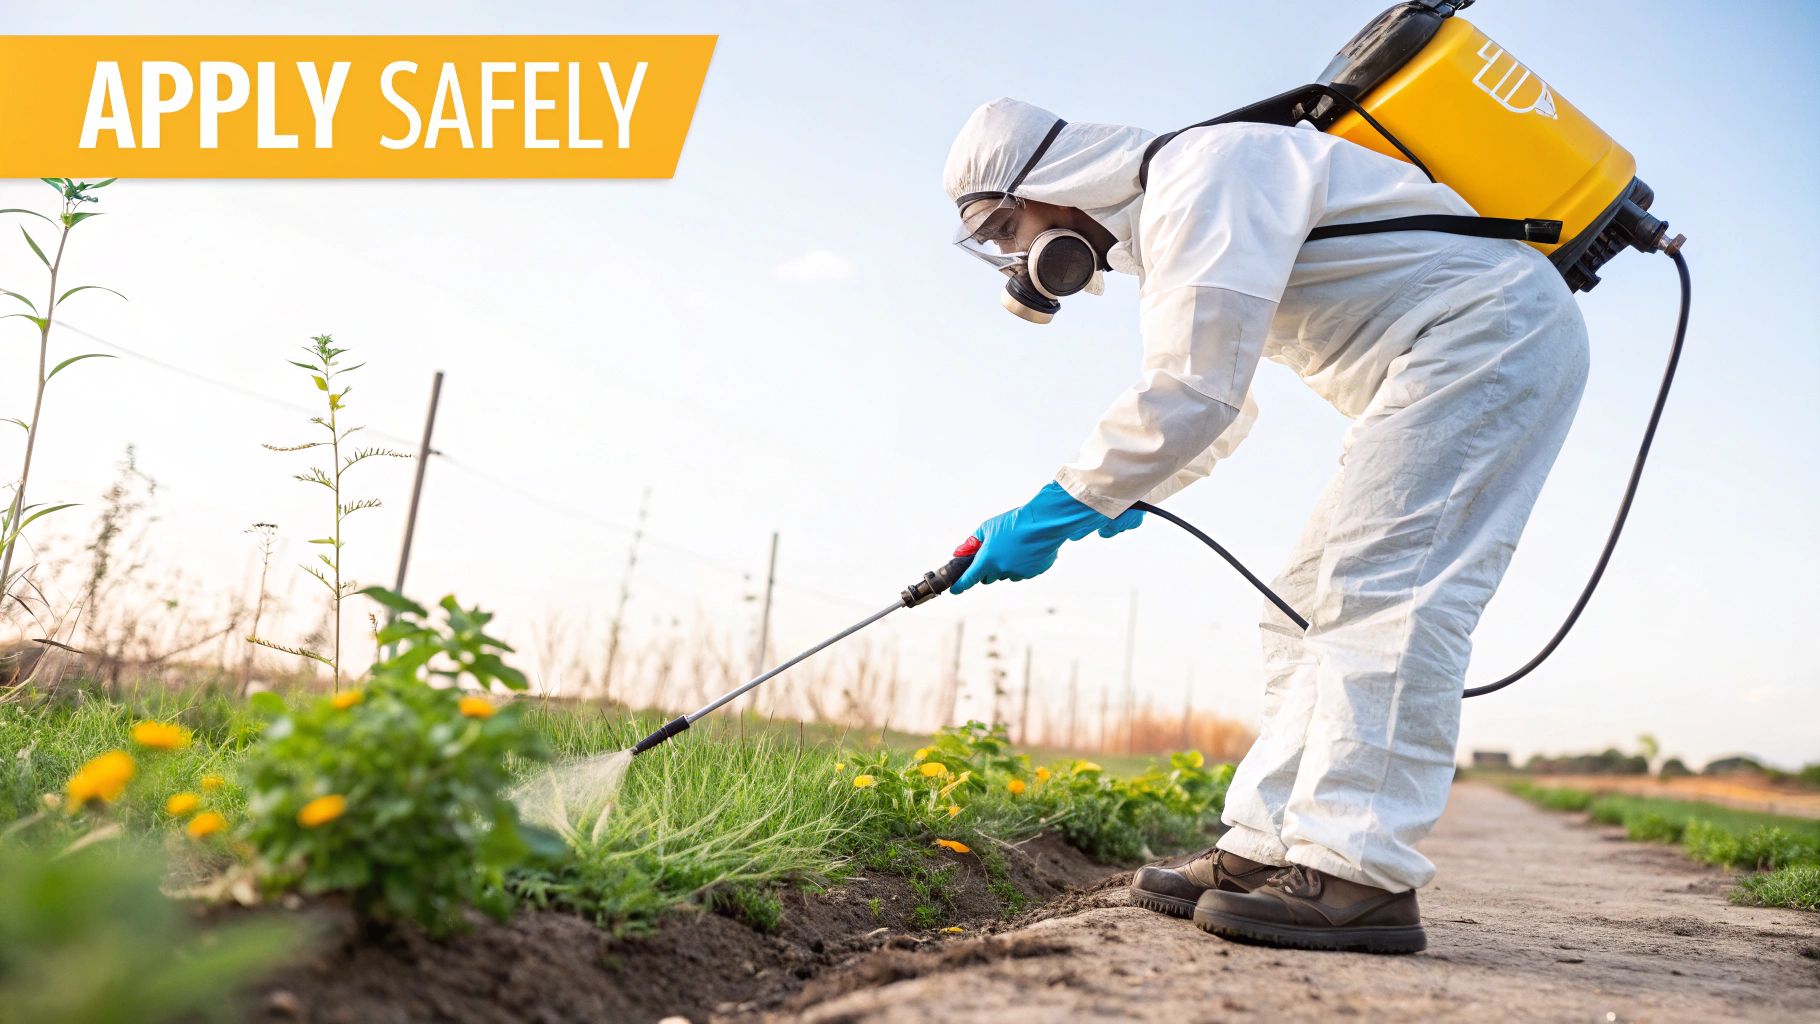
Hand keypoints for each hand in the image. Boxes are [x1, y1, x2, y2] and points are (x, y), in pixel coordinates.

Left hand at [950, 482, 1142, 594]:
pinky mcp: (1033, 572)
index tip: (954, 590)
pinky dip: (1022, 564)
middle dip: (988, 569)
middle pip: (989, 577)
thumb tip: (958, 552)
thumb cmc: (1014, 522)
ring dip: (1006, 566)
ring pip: (1007, 574)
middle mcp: (1002, 570)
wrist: (1044, 521)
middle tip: (993, 554)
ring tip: (1014, 546)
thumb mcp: (988, 527)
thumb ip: (972, 543)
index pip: (969, 578)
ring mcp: (1019, 573)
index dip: (960, 585)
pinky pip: (1023, 572)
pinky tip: (1027, 549)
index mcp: (987, 560)